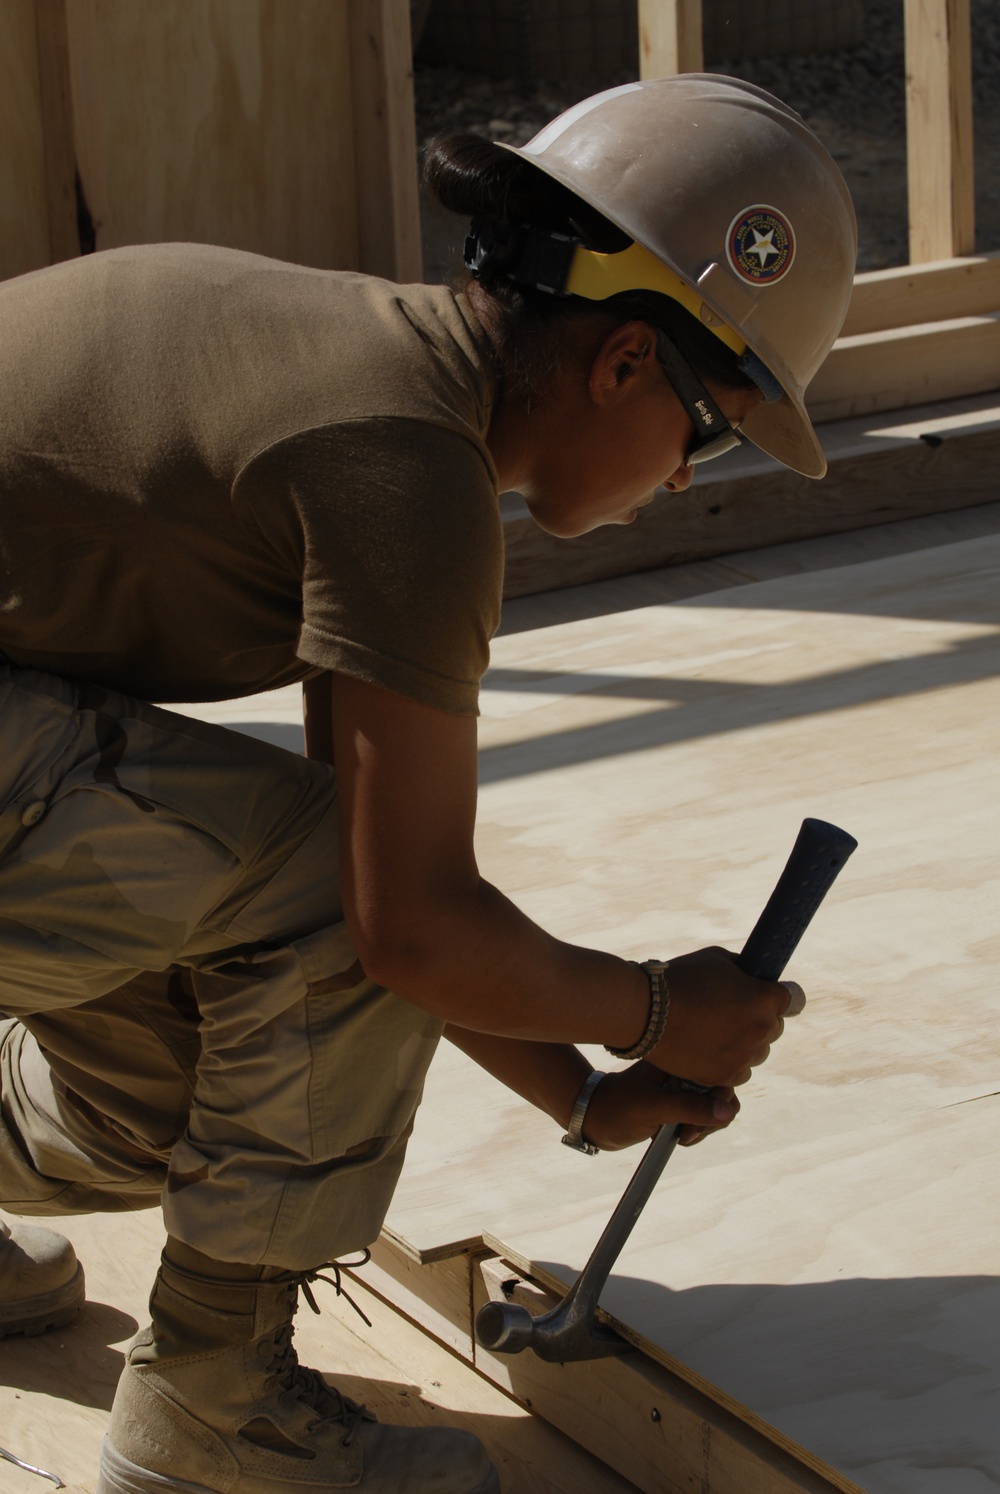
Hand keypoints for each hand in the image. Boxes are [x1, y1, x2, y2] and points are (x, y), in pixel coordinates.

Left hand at [581, 1062, 739, 1150]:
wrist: (594, 1119)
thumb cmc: (618, 1107)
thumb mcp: (653, 1108)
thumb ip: (690, 1108)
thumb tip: (728, 1111)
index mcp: (679, 1059)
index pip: (720, 1075)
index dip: (718, 1102)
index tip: (694, 1124)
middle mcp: (685, 1069)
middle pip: (722, 1093)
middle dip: (709, 1119)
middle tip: (685, 1134)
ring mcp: (684, 1086)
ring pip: (715, 1108)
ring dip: (702, 1127)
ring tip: (678, 1136)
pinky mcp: (681, 1101)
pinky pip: (703, 1116)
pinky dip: (695, 1130)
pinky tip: (674, 1136)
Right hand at [646, 946, 801, 1087]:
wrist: (645, 1012)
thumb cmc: (681, 978)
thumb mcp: (717, 959)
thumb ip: (743, 972)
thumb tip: (752, 979)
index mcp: (765, 999)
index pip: (793, 999)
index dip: (777, 995)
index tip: (767, 995)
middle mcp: (761, 1030)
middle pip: (774, 1027)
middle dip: (758, 1018)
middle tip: (731, 1011)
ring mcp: (744, 1057)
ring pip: (758, 1052)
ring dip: (745, 1043)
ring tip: (716, 1031)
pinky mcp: (724, 1076)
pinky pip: (740, 1071)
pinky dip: (729, 1062)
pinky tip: (710, 1048)